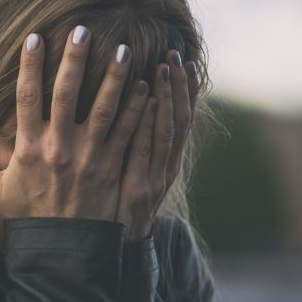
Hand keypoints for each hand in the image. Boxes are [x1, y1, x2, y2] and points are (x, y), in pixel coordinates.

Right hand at [0, 25, 151, 234]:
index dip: (29, 64)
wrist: (59, 252)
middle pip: (67, 92)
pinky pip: (128, 131)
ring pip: (106, 107)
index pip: (26, 96)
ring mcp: (89, 157)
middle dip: (75, 58)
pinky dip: (139, 107)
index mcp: (28, 147)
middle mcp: (59, 147)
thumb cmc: (24, 218)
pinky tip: (146, 85)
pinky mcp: (112, 167)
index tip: (34, 36)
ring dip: (115, 76)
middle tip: (83, 29)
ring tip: (124, 48)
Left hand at [117, 51, 196, 242]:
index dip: (186, 89)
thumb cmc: (120, 206)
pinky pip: (146, 149)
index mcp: (168, 160)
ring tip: (165, 67)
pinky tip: (147, 101)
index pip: (181, 117)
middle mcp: (168, 165)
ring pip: (167, 129)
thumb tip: (137, 106)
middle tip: (175, 53)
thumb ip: (137, 143)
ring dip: (167, 96)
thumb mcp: (134, 174)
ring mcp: (156, 176)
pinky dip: (148, 124)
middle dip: (179, 84)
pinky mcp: (140, 187)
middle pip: (179, 117)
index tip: (184, 59)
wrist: (116, 248)